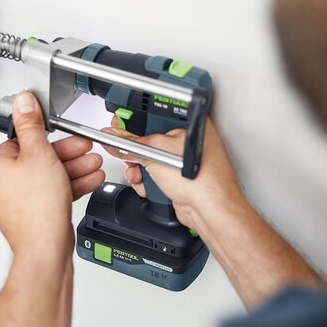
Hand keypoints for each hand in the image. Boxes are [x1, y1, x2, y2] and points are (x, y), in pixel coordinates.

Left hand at [0, 92, 104, 255]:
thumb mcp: (40, 153)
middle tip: (85, 148)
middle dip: (68, 154)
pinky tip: (88, 180)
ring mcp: (16, 201)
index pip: (22, 141)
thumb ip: (32, 125)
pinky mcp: (31, 213)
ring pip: (48, 176)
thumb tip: (23, 102)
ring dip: (73, 168)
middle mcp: (1, 184)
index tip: (66, 136)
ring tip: (93, 164)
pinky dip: (68, 185)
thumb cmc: (37, 208)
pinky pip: (51, 192)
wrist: (46, 248)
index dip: (49, 139)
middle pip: (38, 158)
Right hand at [101, 117, 242, 233]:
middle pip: (150, 138)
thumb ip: (132, 143)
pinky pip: (155, 174)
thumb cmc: (202, 180)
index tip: (119, 123)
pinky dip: (146, 180)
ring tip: (137, 172)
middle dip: (135, 149)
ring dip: (139, 168)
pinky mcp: (178, 178)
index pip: (156, 114)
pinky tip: (146, 184)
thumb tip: (116, 137)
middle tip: (125, 151)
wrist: (210, 211)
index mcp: (190, 124)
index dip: (135, 118)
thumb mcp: (157, 153)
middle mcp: (188, 141)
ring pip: (150, 159)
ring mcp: (183, 162)